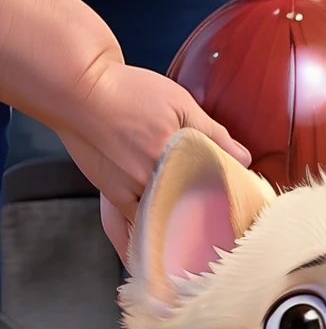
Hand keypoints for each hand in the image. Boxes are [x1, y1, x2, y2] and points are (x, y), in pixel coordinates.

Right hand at [56, 58, 249, 261]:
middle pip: (192, 207)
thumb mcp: (178, 102)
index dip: (230, 199)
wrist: (78, 88)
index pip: (213, 186)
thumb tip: (244, 158)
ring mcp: (131, 188)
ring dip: (184, 229)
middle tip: (228, 230)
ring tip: (202, 241)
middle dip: (210, 219)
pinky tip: (170, 239)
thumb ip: (212, 132)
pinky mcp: (114, 195)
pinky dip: (156, 231)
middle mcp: (153, 175)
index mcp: (175, 152)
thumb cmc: (127, 90)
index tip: (242, 208)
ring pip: (166, 219)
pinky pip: (140, 224)